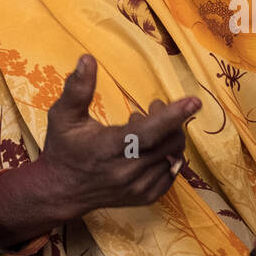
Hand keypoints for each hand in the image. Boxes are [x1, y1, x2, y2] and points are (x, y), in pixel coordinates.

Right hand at [36, 54, 200, 213]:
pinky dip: (168, 155)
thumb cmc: (63, 148)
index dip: (173, 116)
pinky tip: (149, 148)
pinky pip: (172, 172)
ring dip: (168, 136)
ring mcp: (138, 187)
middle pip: (169, 142)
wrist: (61, 191)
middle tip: (152, 108)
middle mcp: (127, 171)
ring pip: (174, 156)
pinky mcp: (146, 197)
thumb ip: (77, 89)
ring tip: (144, 128)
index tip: (194, 101)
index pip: (148, 132)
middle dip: (170, 120)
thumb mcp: (63, 116)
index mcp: (108, 148)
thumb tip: (87, 59)